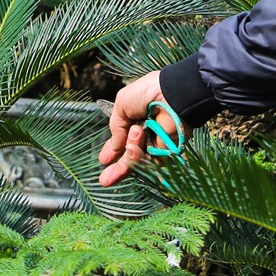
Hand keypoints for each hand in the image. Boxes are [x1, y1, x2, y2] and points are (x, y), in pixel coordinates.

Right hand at [100, 70, 173, 186]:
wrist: (171, 95)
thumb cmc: (147, 94)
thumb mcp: (122, 104)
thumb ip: (115, 126)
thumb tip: (114, 147)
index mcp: (133, 121)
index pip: (121, 140)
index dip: (112, 151)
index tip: (104, 160)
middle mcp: (144, 135)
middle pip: (128, 156)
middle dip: (116, 169)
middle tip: (104, 180)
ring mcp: (155, 144)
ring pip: (137, 160)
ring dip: (129, 154)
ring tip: (134, 139)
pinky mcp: (166, 151)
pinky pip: (149, 162)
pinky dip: (139, 157)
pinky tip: (135, 147)